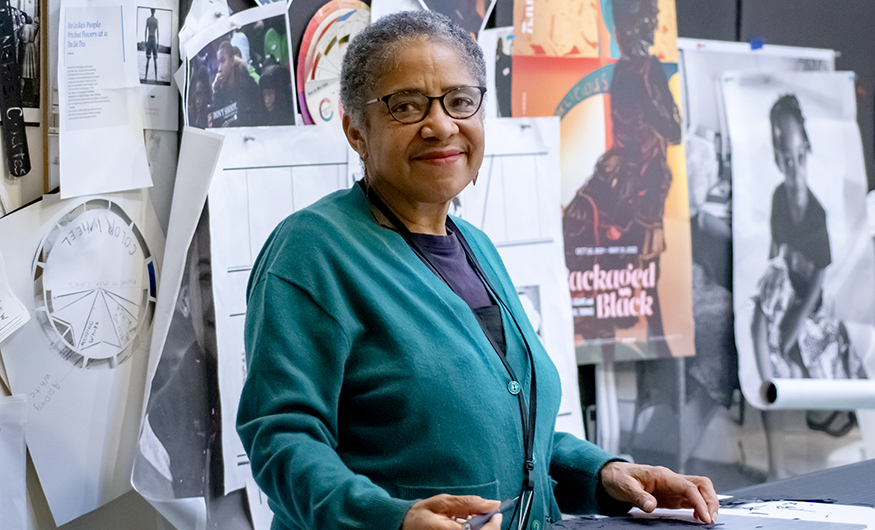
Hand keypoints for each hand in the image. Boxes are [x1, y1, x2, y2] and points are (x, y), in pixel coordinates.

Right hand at [402, 494, 501, 529]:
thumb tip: (493, 503)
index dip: (493, 525)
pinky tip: (463, 528)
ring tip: (467, 522)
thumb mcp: (442, 502)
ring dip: (479, 529)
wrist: (403, 527)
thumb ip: (468, 503)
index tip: (496, 514)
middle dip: (487, 527)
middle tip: (483, 516)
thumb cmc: (420, 515)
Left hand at [599, 461, 717, 523]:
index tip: (704, 517)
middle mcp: (672, 480)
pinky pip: (692, 498)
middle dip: (711, 500)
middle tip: (711, 519)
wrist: (613, 475)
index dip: (699, 501)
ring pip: (700, 490)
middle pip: (701, 484)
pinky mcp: (672, 495)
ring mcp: (673, 487)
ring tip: (708, 520)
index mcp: (662, 475)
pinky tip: (698, 518)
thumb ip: (639, 496)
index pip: (689, 486)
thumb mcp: (625, 486)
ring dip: (708, 503)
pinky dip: (700, 507)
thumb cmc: (619, 478)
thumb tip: (651, 506)